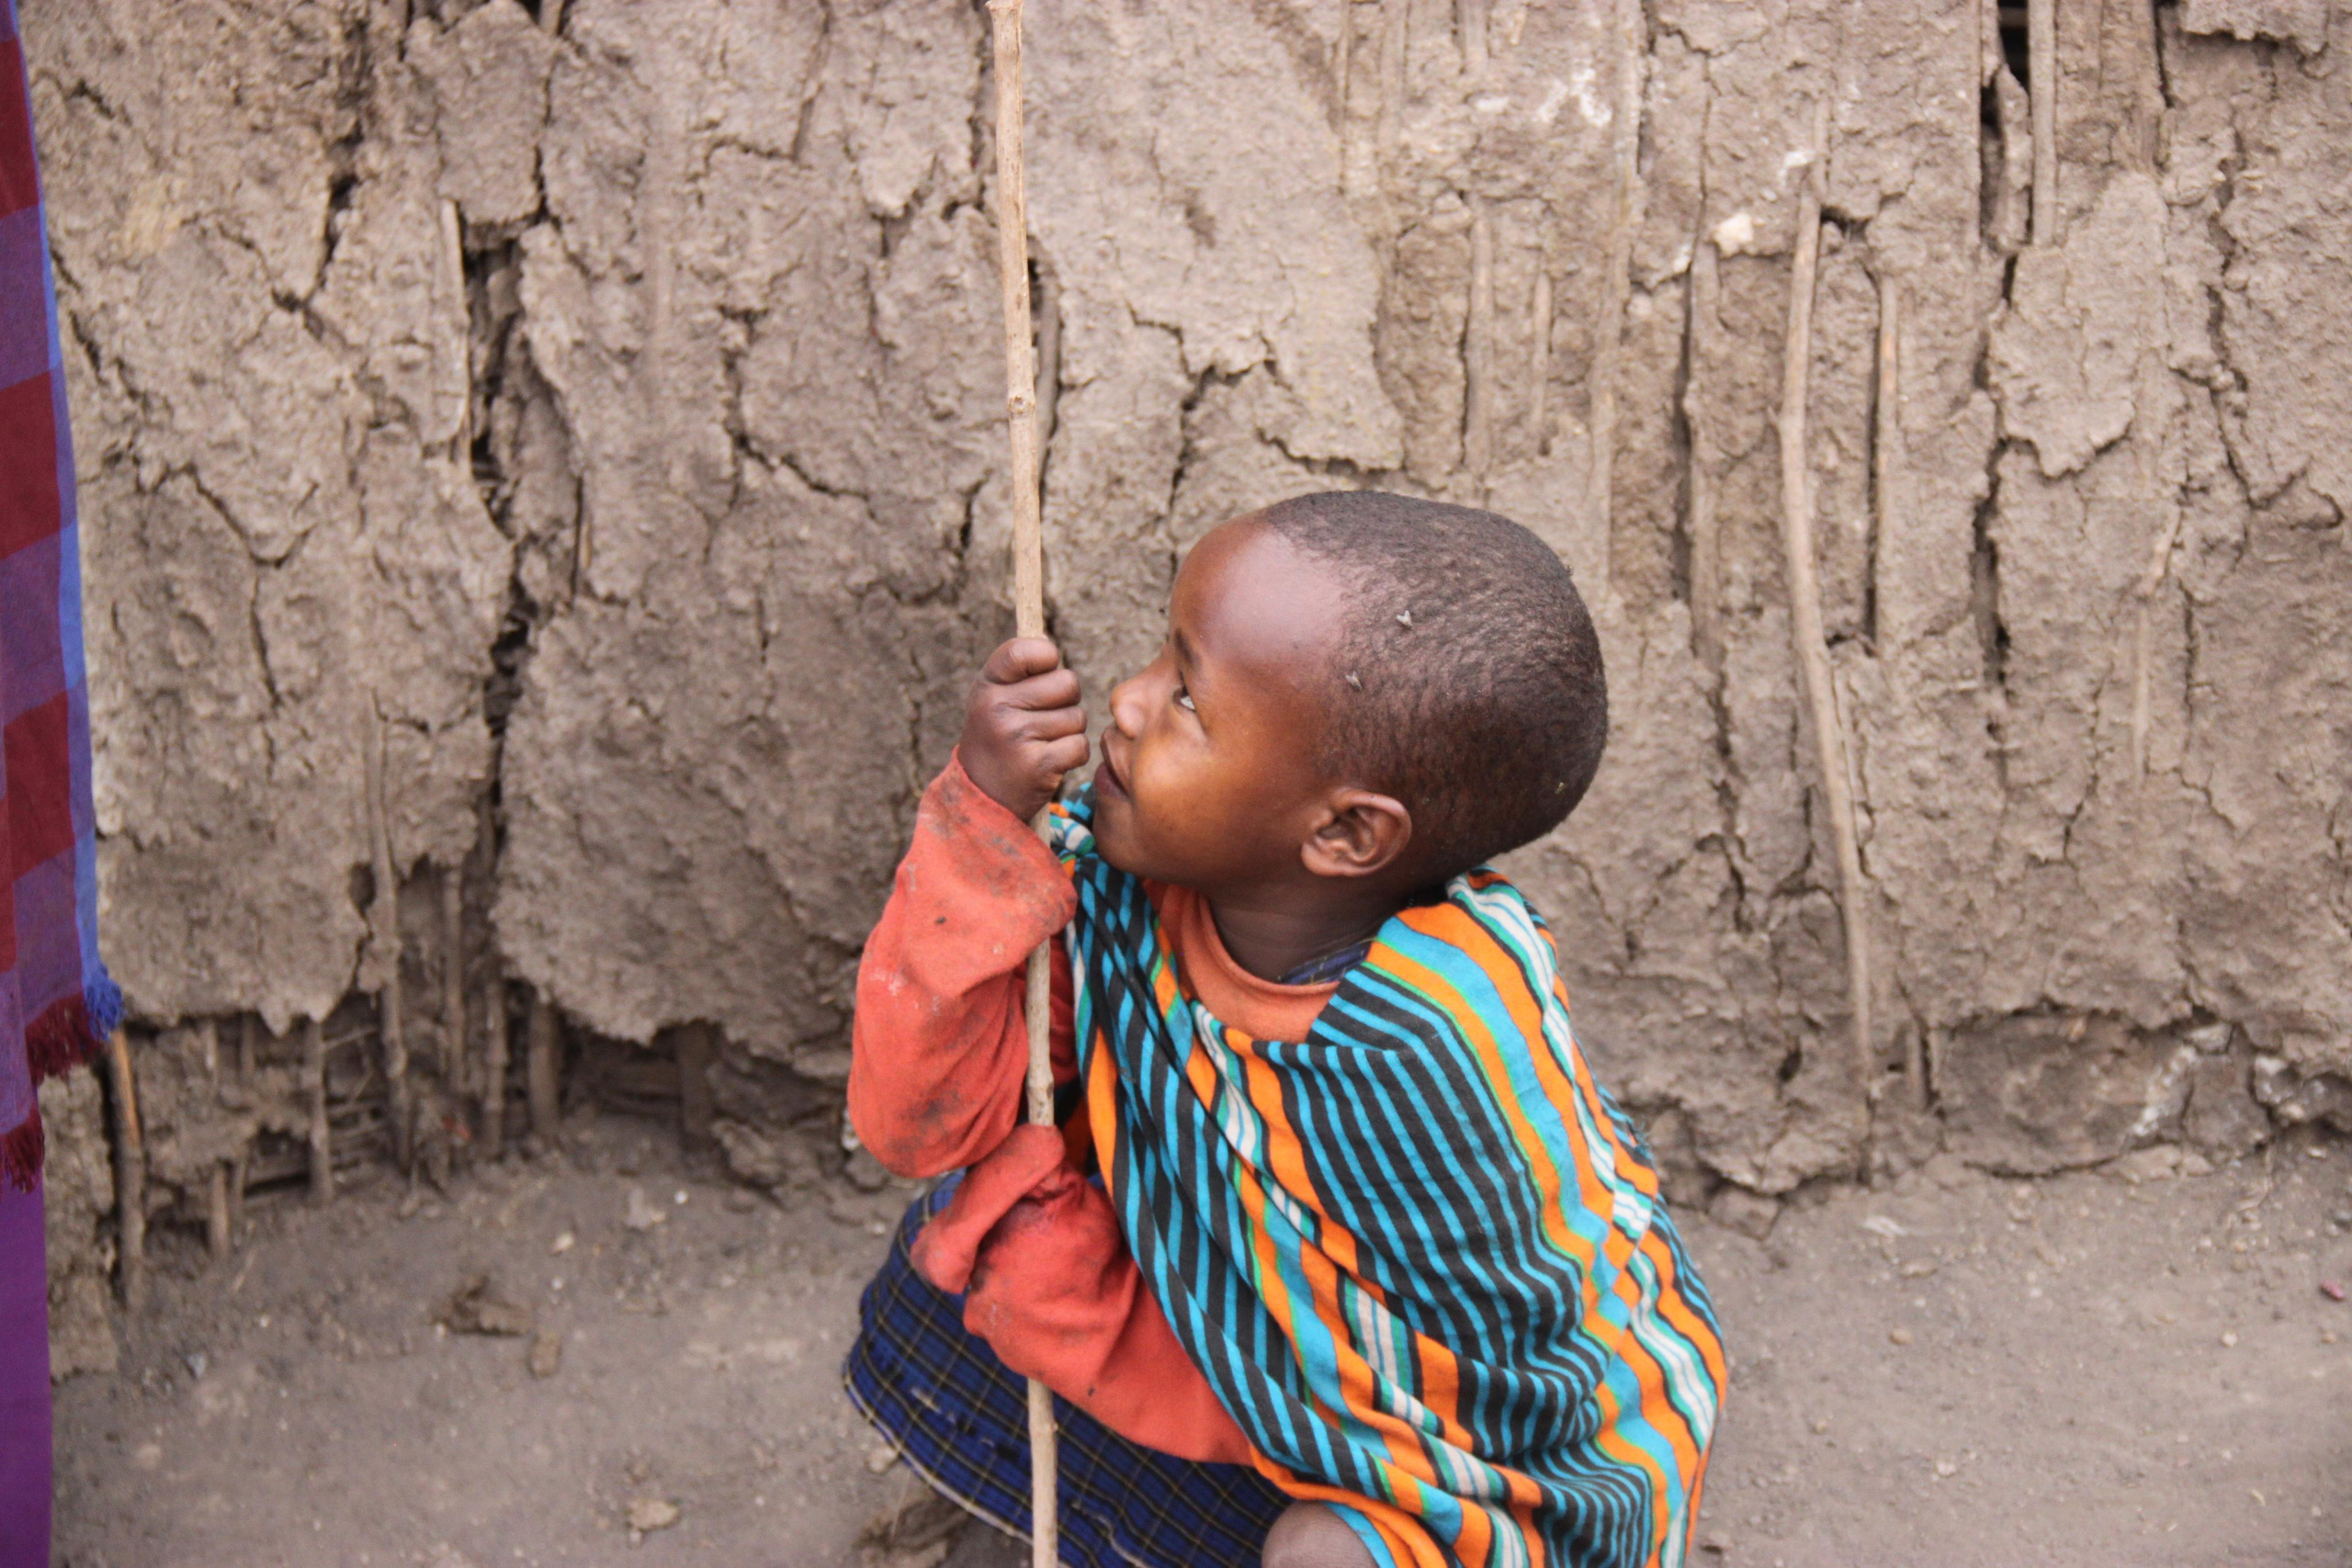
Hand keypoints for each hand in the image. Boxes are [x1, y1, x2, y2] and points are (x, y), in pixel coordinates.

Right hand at [958, 637, 1087, 822]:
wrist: (982, 797)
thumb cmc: (996, 738)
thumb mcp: (992, 698)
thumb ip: (1018, 671)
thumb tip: (1049, 644)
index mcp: (987, 685)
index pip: (1025, 650)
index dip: (1047, 657)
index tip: (1044, 672)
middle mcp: (997, 707)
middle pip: (1067, 683)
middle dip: (1066, 700)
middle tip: (1043, 718)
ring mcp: (1016, 736)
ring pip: (1076, 717)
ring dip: (1068, 731)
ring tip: (1042, 743)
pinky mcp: (1037, 766)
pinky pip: (1079, 746)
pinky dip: (1072, 755)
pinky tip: (1051, 761)